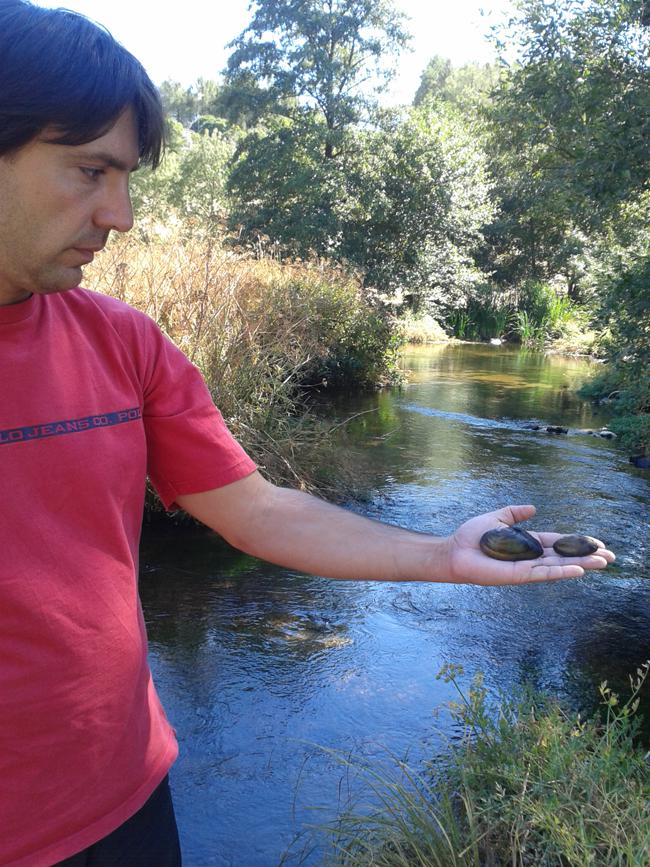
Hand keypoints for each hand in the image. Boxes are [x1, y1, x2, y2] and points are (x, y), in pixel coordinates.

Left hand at [447, 504, 614, 585]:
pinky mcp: (519, 575)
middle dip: (588, 556)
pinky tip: (579, 570)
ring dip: (582, 564)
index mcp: (527, 542)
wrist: (454, 550)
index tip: (597, 543)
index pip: (558, 543)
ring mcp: (526, 567)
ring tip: (603, 563)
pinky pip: (544, 573)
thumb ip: (514, 513)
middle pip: (565, 556)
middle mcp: (530, 556)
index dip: (577, 543)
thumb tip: (532, 508)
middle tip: (611, 557)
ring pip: (560, 566)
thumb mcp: (496, 518)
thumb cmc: (471, 536)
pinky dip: (562, 572)